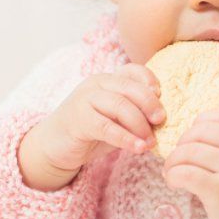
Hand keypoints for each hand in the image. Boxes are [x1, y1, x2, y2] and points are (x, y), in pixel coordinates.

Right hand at [19, 64, 164, 189]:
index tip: (161, 95)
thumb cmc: (92, 130)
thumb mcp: (116, 119)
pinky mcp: (78, 120)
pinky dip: (126, 138)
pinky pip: (106, 127)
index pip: (132, 70)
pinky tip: (138, 148)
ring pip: (119, 105)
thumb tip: (163, 120)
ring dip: (140, 125)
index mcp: (108, 80)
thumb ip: (135, 114)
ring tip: (151, 142)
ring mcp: (85, 100)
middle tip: (162, 121)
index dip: (149, 80)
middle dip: (150, 104)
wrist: (55, 145)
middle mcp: (96, 85)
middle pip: (129, 87)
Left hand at [162, 109, 218, 218]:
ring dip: (173, 161)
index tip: (191, 140)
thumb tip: (190, 130)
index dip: (198, 124)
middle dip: (181, 143)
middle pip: (200, 132)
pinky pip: (186, 174)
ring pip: (190, 152)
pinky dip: (173, 175)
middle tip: (176, 158)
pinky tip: (173, 181)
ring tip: (171, 171)